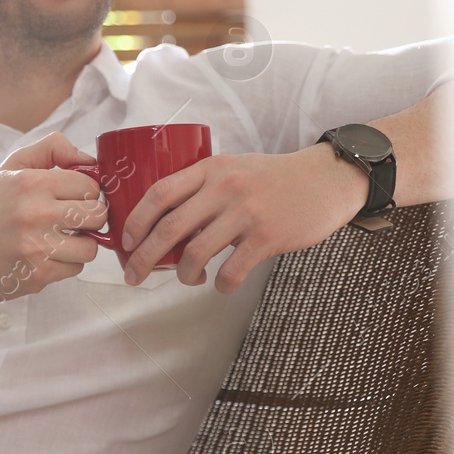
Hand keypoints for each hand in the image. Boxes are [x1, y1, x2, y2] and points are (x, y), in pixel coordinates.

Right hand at [0, 132, 108, 301]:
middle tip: (72, 220)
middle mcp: (37, 214)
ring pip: (91, 247)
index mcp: (32, 183)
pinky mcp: (39, 275)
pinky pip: (75, 269)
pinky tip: (44, 256)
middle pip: (97, 215)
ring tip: (60, 239)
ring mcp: (38, 248)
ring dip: (80, 244)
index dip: (85, 191)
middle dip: (89, 217)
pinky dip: (64, 264)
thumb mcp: (10, 168)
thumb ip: (51, 150)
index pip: (89, 185)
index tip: (72, 198)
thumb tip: (89, 158)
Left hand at [117, 144, 365, 293]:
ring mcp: (246, 213)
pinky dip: (220, 284)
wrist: (327, 180)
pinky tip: (222, 284)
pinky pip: (231, 271)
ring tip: (189, 279)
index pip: (159, 193)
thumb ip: (204, 188)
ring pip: (196, 254)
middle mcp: (225, 188)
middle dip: (144, 257)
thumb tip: (167, 225)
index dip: (136, 221)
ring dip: (185, 275)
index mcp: (211, 168)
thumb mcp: (235, 168)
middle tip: (134, 276)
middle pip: (169, 228)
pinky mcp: (267, 237)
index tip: (126, 242)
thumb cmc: (276, 178)